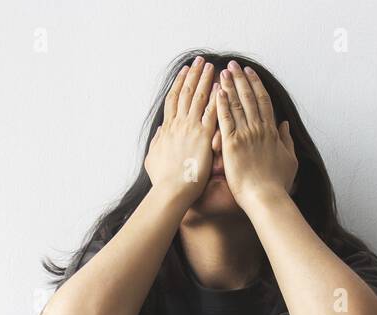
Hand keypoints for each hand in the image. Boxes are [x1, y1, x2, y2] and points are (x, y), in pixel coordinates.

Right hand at [144, 56, 217, 204]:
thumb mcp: (154, 157)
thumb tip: (160, 130)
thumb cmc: (163, 180)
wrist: (170, 192)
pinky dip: (216, 99)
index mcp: (168, 129)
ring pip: (199, 98)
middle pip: (186, 93)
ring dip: (205, 80)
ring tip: (212, 66)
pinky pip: (211, 113)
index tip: (185, 71)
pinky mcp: (203, 138)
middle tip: (200, 60)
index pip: (174, 99)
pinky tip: (222, 87)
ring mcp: (191, 129)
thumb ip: (158, 141)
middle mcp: (178, 125)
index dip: (179, 83)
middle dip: (193, 75)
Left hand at [215, 61, 297, 210]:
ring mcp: (246, 135)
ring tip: (223, 71)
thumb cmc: (277, 184)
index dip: (256, 85)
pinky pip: (225, 120)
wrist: (266, 198)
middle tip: (234, 64)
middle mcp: (259, 129)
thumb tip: (285, 125)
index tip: (250, 73)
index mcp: (272, 132)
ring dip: (230, 86)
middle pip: (249, 98)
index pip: (263, 102)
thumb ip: (286, 140)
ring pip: (237, 104)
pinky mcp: (232, 144)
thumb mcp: (289, 160)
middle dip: (241, 79)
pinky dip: (221, 104)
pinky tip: (217, 91)